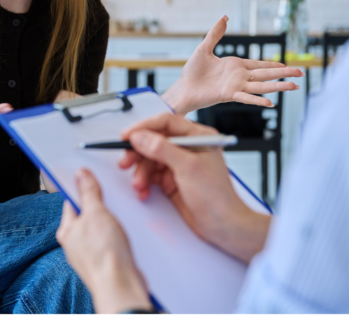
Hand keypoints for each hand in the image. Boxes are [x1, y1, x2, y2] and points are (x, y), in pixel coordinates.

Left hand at [56, 169, 151, 313]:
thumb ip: (88, 192)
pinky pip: (111, 242)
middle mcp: (76, 243)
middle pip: (88, 214)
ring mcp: (90, 253)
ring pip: (101, 228)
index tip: (94, 179)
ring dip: (113, 222)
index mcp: (67, 230)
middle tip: (113, 200)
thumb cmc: (103, 254)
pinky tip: (127, 235)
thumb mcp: (96, 213)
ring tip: (122, 219)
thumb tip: (80, 174)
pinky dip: (119, 236)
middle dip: (102, 206)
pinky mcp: (106, 261)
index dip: (83, 188)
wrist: (120, 285)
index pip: (72, 201)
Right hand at [117, 113, 270, 262]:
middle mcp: (187, 148)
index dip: (144, 127)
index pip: (166, 123)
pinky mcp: (172, 180)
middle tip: (125, 162)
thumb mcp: (188, 167)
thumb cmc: (217, 196)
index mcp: (197, 137)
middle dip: (138, 153)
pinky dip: (144, 183)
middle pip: (154, 142)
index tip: (126, 136)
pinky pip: (151, 176)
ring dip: (141, 172)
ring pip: (150, 160)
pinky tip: (143, 192)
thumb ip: (162, 149)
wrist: (222, 225)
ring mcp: (179, 165)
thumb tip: (140, 136)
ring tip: (138, 185)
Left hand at [162, 16, 303, 114]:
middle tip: (300, 74)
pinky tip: (271, 102)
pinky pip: (246, 98)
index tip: (286, 66)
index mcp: (235, 66)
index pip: (259, 66)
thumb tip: (224, 17)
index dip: (273, 66)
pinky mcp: (228, 95)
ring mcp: (235, 87)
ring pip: (261, 87)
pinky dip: (258, 100)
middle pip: (266, 75)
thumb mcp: (204, 48)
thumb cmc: (192, 72)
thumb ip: (216, 33)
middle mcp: (239, 77)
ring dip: (278, 87)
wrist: (183, 88)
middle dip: (284, 74)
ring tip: (294, 87)